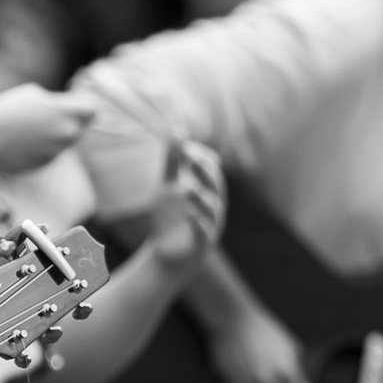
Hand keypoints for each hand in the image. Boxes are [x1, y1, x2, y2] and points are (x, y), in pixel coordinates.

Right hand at [0, 84, 95, 175]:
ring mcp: (57, 152)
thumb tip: (67, 110)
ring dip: (57, 134)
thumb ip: (57, 103)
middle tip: (51, 115)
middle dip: (72, 121)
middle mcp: (67, 134)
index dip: (83, 105)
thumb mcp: (34, 94)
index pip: (92, 110)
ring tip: (33, 128)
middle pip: (81, 127)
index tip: (73, 103)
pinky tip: (24, 142)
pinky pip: (51, 152)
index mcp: (66, 113)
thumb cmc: (7, 110)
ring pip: (66, 141)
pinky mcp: (45, 164)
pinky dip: (43, 147)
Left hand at [148, 140, 225, 273]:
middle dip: (204, 170)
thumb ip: (173, 160)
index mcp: (208, 189)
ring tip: (186, 187)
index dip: (200, 157)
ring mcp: (209, 225)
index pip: (211, 168)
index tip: (184, 147)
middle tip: (189, 155)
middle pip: (215, 185)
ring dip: (199, 197)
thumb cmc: (171, 216)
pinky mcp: (201, 244)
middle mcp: (213, 205)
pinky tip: (188, 214)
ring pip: (211, 209)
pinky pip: (203, 232)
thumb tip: (176, 128)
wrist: (166, 253)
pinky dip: (197, 222)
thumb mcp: (168, 185)